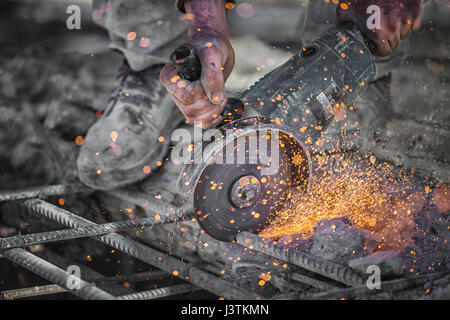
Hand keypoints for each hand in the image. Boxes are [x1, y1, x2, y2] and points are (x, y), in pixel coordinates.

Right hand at [160, 0, 234, 128]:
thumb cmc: (209, 45)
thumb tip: (215, 98)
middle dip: (210, 105)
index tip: (214, 81)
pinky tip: (220, 112)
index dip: (204, 92)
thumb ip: (212, 75)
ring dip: (212, 114)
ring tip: (222, 99)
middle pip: (190, 111)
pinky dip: (211, 121)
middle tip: (223, 93)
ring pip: (194, 119)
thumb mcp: (212, 55)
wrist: (213, 47)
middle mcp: (174, 90)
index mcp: (170, 77)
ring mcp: (183, 100)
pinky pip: (199, 123)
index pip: (186, 96)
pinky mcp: (194, 105)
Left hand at [337, 0, 422, 55]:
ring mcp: (406, 17)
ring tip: (388, 21)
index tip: (375, 44)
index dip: (378, 48)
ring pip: (405, 33)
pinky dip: (408, 21)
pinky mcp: (415, 7)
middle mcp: (394, 27)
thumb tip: (340, 37)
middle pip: (395, 43)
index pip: (384, 51)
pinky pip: (414, 23)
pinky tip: (398, 15)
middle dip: (387, 40)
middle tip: (380, 31)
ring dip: (398, 30)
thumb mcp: (345, 13)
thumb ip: (345, 27)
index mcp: (378, 32)